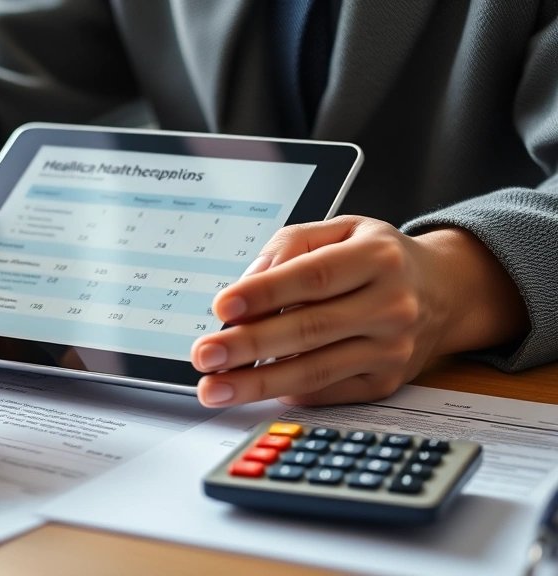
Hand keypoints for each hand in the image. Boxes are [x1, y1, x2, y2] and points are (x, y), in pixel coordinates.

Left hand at [190, 216, 528, 407]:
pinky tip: (253, 389)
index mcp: (378, 258)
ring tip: (215, 387)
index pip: (313, 277)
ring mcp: (392, 349)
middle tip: (205, 354)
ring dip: (257, 383)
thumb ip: (289, 245)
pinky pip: (326, 390)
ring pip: (314, 370)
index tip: (223, 307)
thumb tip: (247, 283)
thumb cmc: (378, 259)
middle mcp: (391, 306)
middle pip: (309, 329)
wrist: (443, 292)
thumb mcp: (340, 230)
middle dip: (248, 345)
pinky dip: (287, 391)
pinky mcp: (385, 382)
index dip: (265, 293)